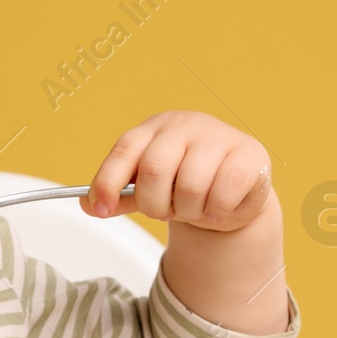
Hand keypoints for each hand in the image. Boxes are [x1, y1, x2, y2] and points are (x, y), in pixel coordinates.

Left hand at [81, 111, 273, 232]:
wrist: (237, 190)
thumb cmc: (188, 184)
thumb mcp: (150, 189)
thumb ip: (121, 197)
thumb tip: (87, 205)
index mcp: (153, 129)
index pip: (125, 150)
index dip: (108, 182)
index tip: (102, 209)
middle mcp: (184, 126)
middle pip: (154, 170)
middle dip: (155, 204)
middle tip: (167, 211)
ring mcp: (218, 136)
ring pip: (190, 186)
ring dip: (189, 211)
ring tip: (196, 207)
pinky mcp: (248, 154)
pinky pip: (222, 193)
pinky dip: (216, 211)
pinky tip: (219, 206)